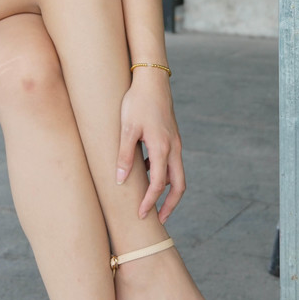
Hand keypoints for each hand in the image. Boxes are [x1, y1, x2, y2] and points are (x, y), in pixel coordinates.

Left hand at [116, 72, 185, 221]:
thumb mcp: (126, 128)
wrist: (151, 79)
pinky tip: (145, 170)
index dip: (149, 203)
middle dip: (170, 205)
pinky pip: (172, 161)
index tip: (140, 215)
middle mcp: (174, 148)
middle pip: (179, 185)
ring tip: (150, 199)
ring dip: (167, 189)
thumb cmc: (137, 102)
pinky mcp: (173, 136)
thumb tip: (119, 180)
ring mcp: (176, 142)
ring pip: (177, 174)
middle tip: (159, 220)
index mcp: (162, 148)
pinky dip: (163, 172)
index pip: (158, 185)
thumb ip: (124, 155)